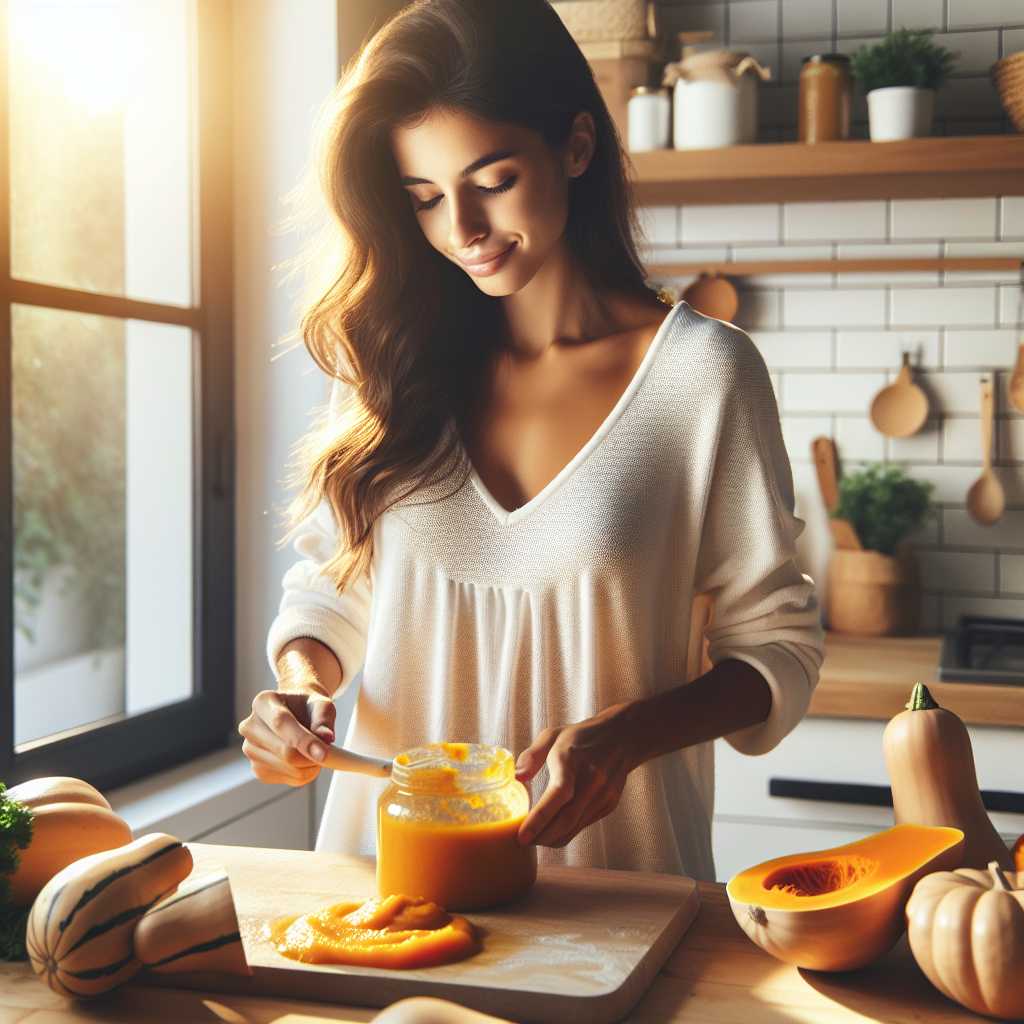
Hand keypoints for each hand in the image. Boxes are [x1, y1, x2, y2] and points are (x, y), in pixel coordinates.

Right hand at [238, 639, 340, 786]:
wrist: (295, 710)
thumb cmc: (309, 704)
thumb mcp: (322, 702)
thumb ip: (325, 718)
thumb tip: (327, 739)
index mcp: (263, 702)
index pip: (283, 725)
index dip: (304, 741)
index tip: (325, 754)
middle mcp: (249, 725)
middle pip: (284, 751)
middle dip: (311, 755)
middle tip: (328, 751)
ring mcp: (248, 748)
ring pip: (285, 768)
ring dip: (308, 766)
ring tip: (313, 750)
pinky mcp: (255, 767)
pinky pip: (282, 779)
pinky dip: (299, 775)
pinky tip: (302, 760)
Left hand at [514, 701, 642, 847]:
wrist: (622, 737)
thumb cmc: (581, 737)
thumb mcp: (552, 735)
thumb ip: (531, 756)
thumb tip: (516, 778)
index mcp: (573, 759)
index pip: (558, 794)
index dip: (540, 818)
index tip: (522, 835)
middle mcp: (592, 779)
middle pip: (566, 820)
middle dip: (541, 837)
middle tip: (522, 840)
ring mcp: (603, 794)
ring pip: (574, 828)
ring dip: (552, 838)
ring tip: (534, 838)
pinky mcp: (609, 805)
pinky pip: (583, 826)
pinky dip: (566, 832)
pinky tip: (553, 829)